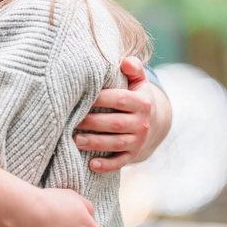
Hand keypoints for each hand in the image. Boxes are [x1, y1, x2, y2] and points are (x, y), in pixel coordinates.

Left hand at [74, 56, 166, 172]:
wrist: (153, 122)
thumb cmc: (136, 97)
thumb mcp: (138, 81)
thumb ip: (134, 69)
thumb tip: (125, 61)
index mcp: (142, 102)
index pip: (120, 99)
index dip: (101, 98)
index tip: (82, 96)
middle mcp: (141, 123)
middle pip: (115, 124)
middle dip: (93, 123)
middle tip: (72, 121)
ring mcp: (138, 141)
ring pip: (115, 144)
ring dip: (95, 143)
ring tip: (75, 140)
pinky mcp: (132, 155)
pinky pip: (120, 162)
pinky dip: (106, 165)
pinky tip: (91, 165)